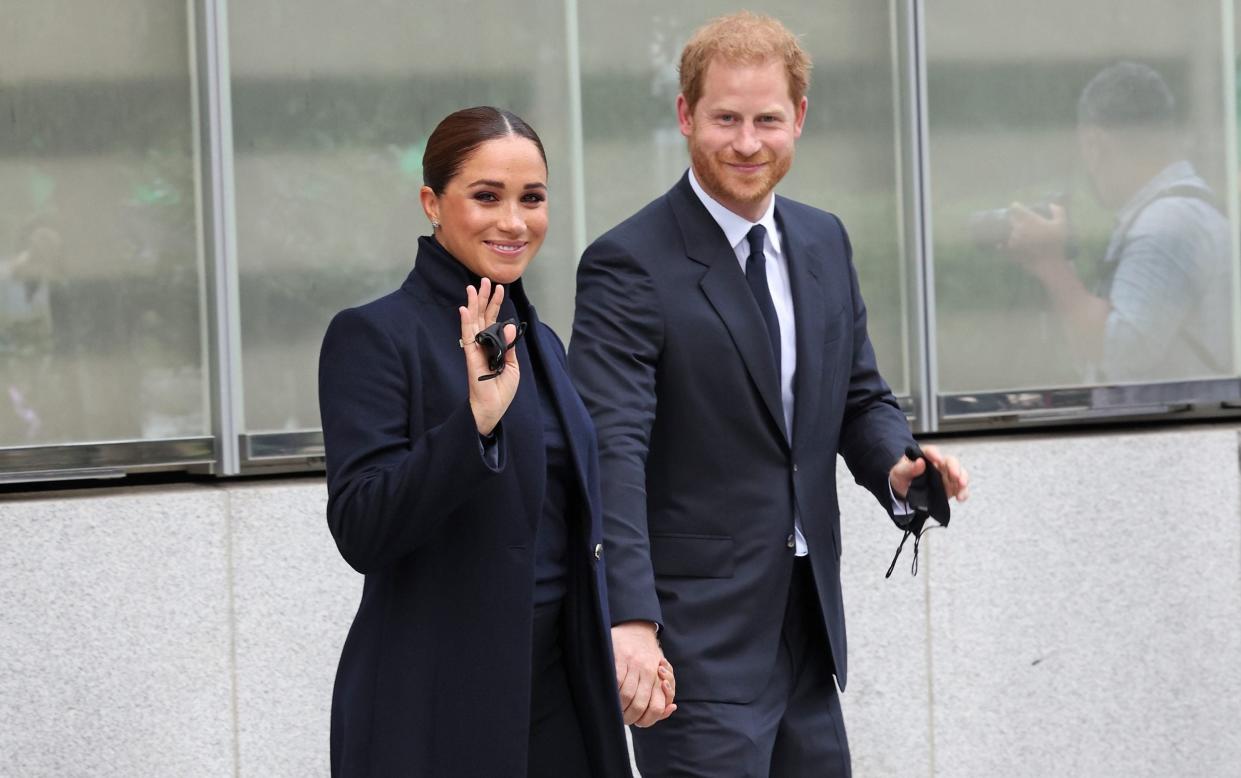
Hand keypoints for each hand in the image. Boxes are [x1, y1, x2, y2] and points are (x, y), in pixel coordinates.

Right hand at [458, 278, 519, 434]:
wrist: (493, 408)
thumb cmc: (501, 390)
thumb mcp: (512, 365)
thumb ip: (509, 345)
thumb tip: (508, 325)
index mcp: (494, 345)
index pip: (493, 320)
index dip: (496, 304)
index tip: (500, 288)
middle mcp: (483, 344)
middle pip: (482, 316)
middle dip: (484, 298)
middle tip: (485, 280)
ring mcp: (476, 349)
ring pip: (474, 322)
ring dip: (473, 304)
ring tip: (473, 287)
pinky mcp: (471, 357)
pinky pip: (467, 337)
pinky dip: (466, 323)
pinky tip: (464, 310)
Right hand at [611, 621, 676, 726]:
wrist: (636, 627)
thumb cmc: (647, 656)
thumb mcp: (662, 673)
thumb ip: (664, 693)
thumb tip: (671, 708)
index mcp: (659, 678)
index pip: (656, 707)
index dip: (646, 720)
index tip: (637, 721)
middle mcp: (648, 672)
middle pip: (639, 705)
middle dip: (629, 717)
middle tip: (623, 718)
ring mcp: (634, 664)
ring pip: (627, 695)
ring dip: (619, 707)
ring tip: (615, 709)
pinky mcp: (619, 657)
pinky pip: (616, 680)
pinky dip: (612, 692)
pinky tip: (610, 693)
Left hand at [889, 443, 969, 502]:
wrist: (904, 493)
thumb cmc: (901, 478)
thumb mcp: (898, 473)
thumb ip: (907, 468)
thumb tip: (920, 462)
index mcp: (924, 457)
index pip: (931, 451)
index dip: (934, 454)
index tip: (937, 459)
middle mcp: (938, 464)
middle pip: (950, 461)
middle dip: (954, 467)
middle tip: (954, 476)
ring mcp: (946, 476)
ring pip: (959, 473)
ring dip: (963, 478)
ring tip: (961, 485)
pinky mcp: (950, 487)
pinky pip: (961, 488)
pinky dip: (964, 492)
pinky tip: (960, 498)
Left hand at [1006, 202, 1070, 278]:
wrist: (1050, 264)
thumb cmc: (1057, 243)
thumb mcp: (1062, 224)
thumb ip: (1058, 211)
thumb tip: (1051, 205)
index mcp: (1028, 219)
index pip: (1014, 207)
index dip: (1017, 208)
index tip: (1020, 209)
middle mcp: (1017, 228)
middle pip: (1009, 219)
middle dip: (1013, 219)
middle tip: (1018, 221)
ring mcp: (1011, 240)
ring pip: (1004, 231)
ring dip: (1008, 231)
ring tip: (1014, 233)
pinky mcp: (1008, 251)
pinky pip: (1000, 245)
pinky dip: (1002, 244)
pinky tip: (1006, 244)